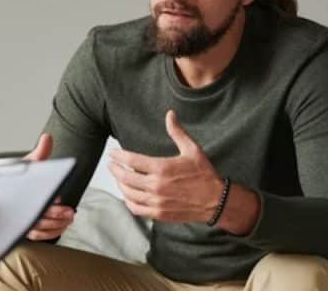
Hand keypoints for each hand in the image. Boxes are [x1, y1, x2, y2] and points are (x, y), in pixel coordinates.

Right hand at [24, 133, 75, 239]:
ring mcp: (20, 220)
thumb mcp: (30, 162)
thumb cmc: (18, 176)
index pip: (34, 204)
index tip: (60, 200)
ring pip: (37, 230)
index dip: (50, 206)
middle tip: (70, 213)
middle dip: (56, 217)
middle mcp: (18, 209)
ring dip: (55, 226)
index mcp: (19, 194)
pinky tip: (60, 227)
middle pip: (37, 219)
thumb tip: (47, 138)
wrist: (7, 186)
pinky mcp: (23, 228)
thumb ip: (40, 152)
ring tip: (69, 219)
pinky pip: (36, 236)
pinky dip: (49, 234)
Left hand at [108, 110, 222, 223]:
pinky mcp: (159, 214)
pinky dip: (128, 201)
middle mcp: (157, 185)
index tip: (113, 153)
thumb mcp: (192, 150)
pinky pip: (136, 208)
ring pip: (128, 193)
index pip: (131, 160)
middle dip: (115, 169)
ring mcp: (157, 201)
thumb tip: (170, 114)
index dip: (118, 156)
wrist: (217, 201)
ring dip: (120, 184)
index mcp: (162, 168)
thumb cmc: (205, 175)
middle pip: (125, 177)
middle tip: (111, 164)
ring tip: (118, 177)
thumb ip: (177, 132)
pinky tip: (128, 195)